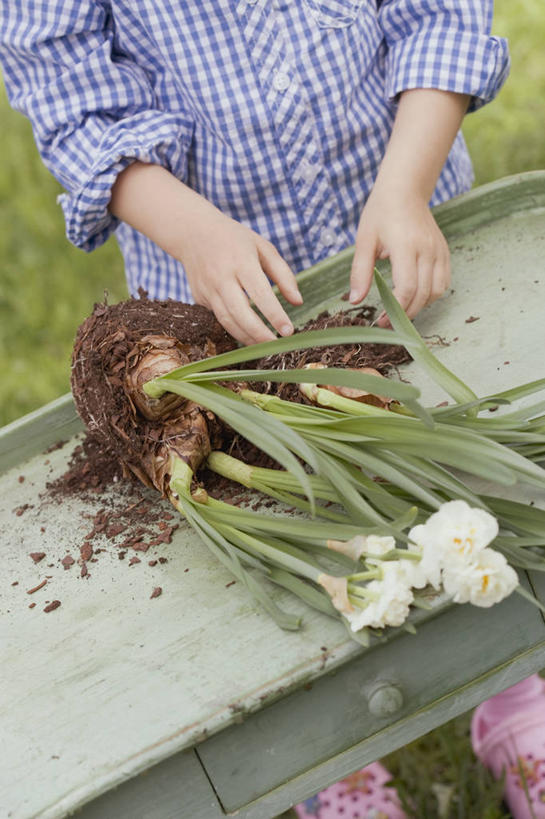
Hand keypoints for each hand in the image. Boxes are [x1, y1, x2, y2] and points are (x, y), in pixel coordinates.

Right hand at [178, 199, 302, 344]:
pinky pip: (219, 318)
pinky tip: (249, 335)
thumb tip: (298, 302)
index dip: (275, 315)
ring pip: (227, 321)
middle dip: (259, 334)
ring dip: (247, 338)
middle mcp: (221, 277)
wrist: (192, 232)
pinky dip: (235, 330)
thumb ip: (283, 274)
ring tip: (264, 346)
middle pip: (240, 313)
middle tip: (276, 345)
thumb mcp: (263, 248)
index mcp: (241, 261)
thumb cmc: (235, 239)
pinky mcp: (199, 298)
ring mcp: (207, 289)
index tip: (288, 331)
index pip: (260, 294)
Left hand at [349, 183, 450, 326]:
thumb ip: (360, 272)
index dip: (395, 310)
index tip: (381, 321)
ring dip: (420, 306)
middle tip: (388, 322)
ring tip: (402, 310)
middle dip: (406, 314)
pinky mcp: (444, 252)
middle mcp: (426, 250)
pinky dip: (431, 294)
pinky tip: (415, 296)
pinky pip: (443, 281)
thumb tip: (355, 301)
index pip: (406, 288)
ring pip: (437, 291)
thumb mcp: (364, 241)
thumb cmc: (380, 214)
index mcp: (405, 246)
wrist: (405, 190)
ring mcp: (438, 251)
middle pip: (422, 294)